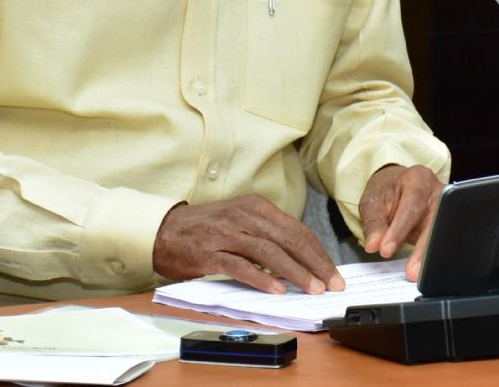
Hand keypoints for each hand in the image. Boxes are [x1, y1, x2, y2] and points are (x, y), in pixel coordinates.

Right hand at [152, 194, 344, 294]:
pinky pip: (241, 266)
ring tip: (312, 289)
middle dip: (315, 264)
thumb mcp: (241, 221)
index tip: (333, 272)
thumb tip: (301, 260)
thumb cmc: (207, 228)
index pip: (296, 230)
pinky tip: (276, 291)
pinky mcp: (211, 252)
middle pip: (288, 240)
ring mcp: (227, 233)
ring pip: (269, 252)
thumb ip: (267, 234)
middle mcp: (244, 216)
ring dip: (294, 272)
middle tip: (333, 284)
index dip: (318, 253)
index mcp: (256, 206)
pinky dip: (261, 279)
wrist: (165, 230)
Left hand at [359, 165, 442, 280]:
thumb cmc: (387, 191)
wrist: (398, 185)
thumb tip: (374, 246)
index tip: (386, 250)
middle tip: (410, 272)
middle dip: (422, 250)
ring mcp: (448, 209)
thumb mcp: (373, 202)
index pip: (411, 207)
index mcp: (418, 179)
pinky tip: (427, 271)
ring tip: (418, 275)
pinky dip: (435, 258)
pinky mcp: (450, 224)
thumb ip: (374, 224)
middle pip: (434, 222)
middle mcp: (438, 193)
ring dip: (430, 258)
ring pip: (443, 235)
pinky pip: (444, 242)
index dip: (399, 231)